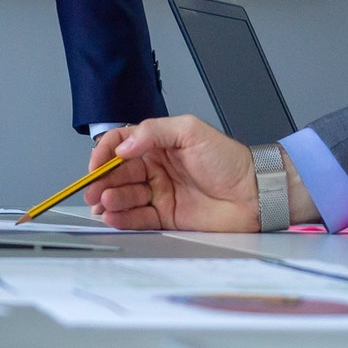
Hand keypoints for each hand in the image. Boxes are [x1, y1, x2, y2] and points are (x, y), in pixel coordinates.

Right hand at [84, 116, 276, 232]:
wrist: (255, 193)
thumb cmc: (230, 160)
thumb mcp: (191, 130)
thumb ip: (154, 132)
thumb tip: (124, 145)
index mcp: (158, 144)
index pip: (121, 144)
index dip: (104, 153)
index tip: (96, 164)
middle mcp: (155, 168)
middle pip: (118, 173)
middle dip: (102, 181)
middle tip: (93, 189)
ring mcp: (160, 193)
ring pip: (125, 196)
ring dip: (110, 199)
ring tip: (104, 203)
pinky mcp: (167, 217)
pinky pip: (138, 217)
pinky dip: (122, 218)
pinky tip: (113, 216)